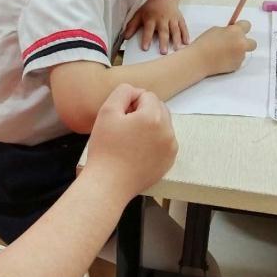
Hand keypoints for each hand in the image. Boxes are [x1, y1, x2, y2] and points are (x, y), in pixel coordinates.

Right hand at [85, 84, 177, 199]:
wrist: (108, 184)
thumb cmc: (105, 149)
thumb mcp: (107, 111)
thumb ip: (123, 92)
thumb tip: (135, 91)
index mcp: (154, 117)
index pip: (147, 95)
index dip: (131, 101)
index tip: (120, 116)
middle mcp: (167, 131)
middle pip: (158, 108)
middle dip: (143, 111)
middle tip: (124, 126)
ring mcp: (171, 147)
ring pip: (162, 124)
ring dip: (149, 125)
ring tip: (130, 139)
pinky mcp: (169, 160)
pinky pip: (164, 141)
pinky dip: (154, 140)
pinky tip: (137, 150)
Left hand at [124, 0, 188, 53]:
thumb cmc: (150, 8)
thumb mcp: (139, 14)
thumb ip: (133, 26)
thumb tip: (125, 37)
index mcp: (151, 18)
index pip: (148, 29)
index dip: (146, 38)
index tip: (145, 48)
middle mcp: (162, 18)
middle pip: (163, 30)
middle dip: (163, 41)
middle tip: (163, 52)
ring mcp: (172, 18)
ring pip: (175, 29)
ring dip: (176, 39)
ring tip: (176, 49)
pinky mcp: (179, 18)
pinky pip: (183, 27)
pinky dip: (185, 34)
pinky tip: (186, 43)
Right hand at [192, 20, 256, 76]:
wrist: (199, 59)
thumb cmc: (205, 43)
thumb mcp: (216, 30)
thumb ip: (228, 30)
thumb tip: (233, 33)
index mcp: (236, 31)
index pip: (247, 25)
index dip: (242, 27)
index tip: (238, 29)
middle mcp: (241, 43)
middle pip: (253, 42)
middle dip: (246, 42)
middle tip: (235, 43)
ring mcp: (240, 56)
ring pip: (243, 52)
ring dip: (237, 52)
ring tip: (223, 52)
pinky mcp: (237, 65)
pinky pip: (238, 61)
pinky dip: (232, 60)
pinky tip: (222, 59)